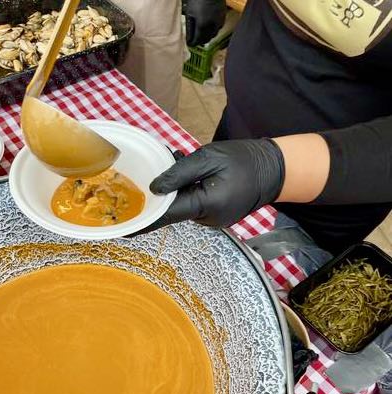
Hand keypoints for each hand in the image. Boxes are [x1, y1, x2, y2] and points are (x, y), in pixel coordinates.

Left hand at [143, 139, 284, 231]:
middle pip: (173, 209)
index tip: (123, 230)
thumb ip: (179, 173)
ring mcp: (213, 220)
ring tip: (175, 158)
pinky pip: (194, 204)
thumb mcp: (208, 158)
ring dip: (176, 187)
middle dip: (161, 192)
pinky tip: (190, 170)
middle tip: (154, 163)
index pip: (166, 216)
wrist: (275, 170)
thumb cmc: (243, 160)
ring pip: (183, 206)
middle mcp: (207, 219)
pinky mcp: (216, 216)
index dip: (143, 222)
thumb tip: (154, 189)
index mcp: (205, 205)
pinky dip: (188, 190)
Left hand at [184, 0, 226, 46]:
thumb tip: (190, 34)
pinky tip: (211, 26)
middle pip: (206, 39)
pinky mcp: (223, 15)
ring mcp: (219, 20)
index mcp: (202, 26)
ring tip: (203, 34)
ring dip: (208, 36)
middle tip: (196, 41)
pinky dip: (214, 29)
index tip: (190, 43)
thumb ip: (190, 25)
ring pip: (214, 33)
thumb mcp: (190, 12)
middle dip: (200, 41)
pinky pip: (219, 26)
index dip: (192, 43)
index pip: (197, 40)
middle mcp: (212, 25)